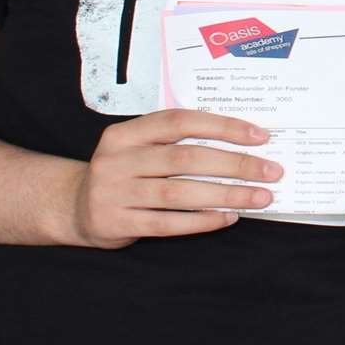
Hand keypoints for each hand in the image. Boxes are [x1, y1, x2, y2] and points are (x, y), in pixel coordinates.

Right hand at [70, 108, 279, 248]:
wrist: (72, 207)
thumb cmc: (124, 173)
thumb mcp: (139, 149)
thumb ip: (176, 143)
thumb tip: (241, 145)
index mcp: (125, 133)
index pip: (180, 121)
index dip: (222, 126)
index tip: (260, 136)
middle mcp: (117, 159)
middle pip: (186, 158)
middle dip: (235, 164)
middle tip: (271, 171)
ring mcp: (113, 192)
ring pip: (179, 192)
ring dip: (226, 195)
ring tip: (259, 197)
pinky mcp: (115, 222)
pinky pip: (167, 223)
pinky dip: (201, 221)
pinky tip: (227, 218)